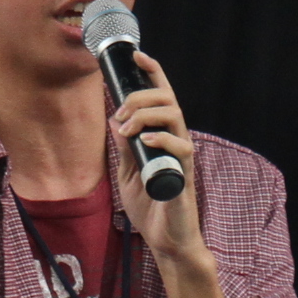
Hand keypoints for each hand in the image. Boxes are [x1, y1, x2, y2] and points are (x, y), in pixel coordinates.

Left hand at [109, 49, 208, 268]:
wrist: (166, 241)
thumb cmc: (150, 208)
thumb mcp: (127, 174)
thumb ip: (123, 148)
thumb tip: (114, 119)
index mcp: (163, 138)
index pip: (162, 98)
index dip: (153, 73)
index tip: (137, 56)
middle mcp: (175, 142)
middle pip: (168, 100)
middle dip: (141, 96)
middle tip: (120, 111)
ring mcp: (180, 158)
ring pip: (175, 117)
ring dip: (147, 114)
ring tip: (128, 126)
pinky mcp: (184, 176)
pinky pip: (181, 149)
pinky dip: (161, 139)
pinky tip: (144, 140)